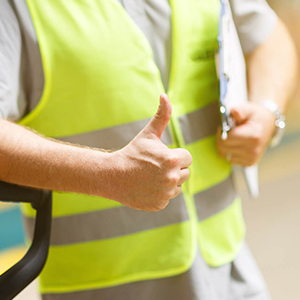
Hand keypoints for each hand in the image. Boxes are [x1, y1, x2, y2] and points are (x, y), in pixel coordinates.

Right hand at [106, 94, 191, 211]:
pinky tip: (146, 187)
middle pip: (184, 172)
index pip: (187, 158)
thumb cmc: (132, 153)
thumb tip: (164, 95)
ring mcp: (166, 193)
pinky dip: (159, 194)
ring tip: (150, 177)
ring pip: (176, 186)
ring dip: (167, 181)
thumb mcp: (148, 134)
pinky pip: (167, 197)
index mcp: (173, 159)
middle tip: (153, 167)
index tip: (159, 156)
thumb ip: (162, 115)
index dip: (174, 155)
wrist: (113, 176)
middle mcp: (172, 178)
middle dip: (172, 169)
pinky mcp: (160, 204)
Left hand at [216, 102, 275, 165]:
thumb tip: (233, 111)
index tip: (225, 126)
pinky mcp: (250, 163)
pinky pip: (231, 160)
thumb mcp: (248, 109)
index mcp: (253, 136)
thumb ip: (239, 111)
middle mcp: (253, 150)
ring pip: (225, 155)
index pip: (225, 140)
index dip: (221, 131)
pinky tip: (237, 145)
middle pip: (223, 149)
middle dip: (221, 139)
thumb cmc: (255, 116)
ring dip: (225, 146)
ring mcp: (252, 158)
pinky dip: (230, 152)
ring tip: (233, 137)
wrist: (268, 124)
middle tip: (227, 131)